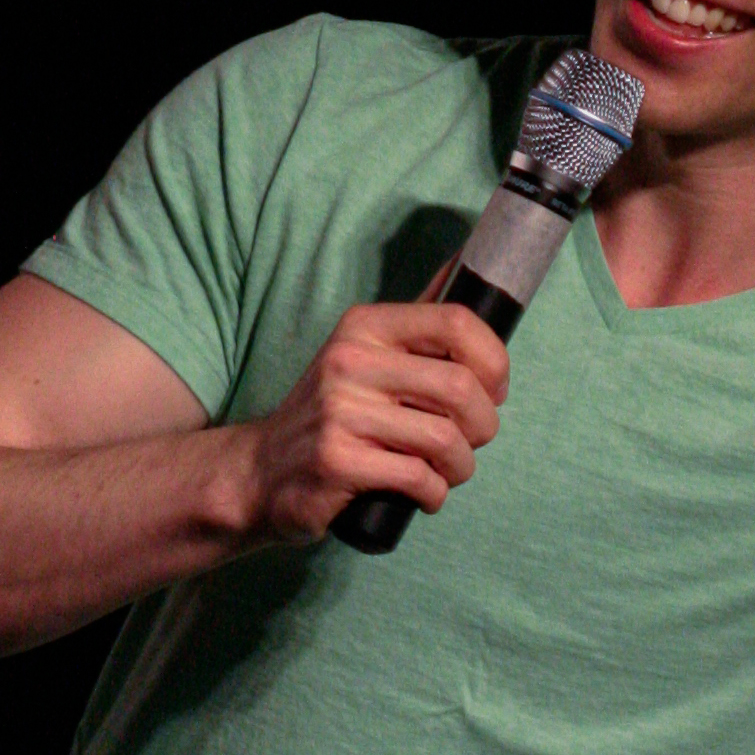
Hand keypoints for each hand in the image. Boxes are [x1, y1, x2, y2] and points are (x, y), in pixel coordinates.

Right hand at [244, 292, 507, 542]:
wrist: (261, 471)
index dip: (494, 362)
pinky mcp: (337, 462)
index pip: (456, 322)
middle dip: (484, 425)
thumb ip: (417, 321)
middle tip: (471, 441)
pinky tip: (423, 494)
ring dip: (461, 466)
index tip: (493, 390)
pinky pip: (418, 479)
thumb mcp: (365, 355)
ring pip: (445, 439)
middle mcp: (350, 361)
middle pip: (461, 387)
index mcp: (365, 327)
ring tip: (447, 471)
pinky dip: (434, 494)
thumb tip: (466, 260)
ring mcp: (340, 412)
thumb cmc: (332, 414)